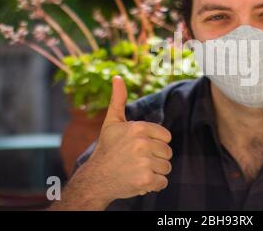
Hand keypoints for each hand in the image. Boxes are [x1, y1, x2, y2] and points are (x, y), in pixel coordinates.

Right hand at [76, 76, 172, 203]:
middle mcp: (142, 143)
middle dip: (156, 159)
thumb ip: (118, 100)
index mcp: (139, 128)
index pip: (166, 137)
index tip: (141, 148)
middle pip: (168, 153)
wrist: (95, 179)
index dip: (156, 144)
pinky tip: (139, 181)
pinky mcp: (145, 180)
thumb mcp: (112, 122)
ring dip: (155, 172)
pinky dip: (153, 185)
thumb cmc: (107, 149)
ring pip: (166, 168)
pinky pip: (163, 182)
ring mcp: (144, 162)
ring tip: (137, 170)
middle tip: (138, 161)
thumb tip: (117, 77)